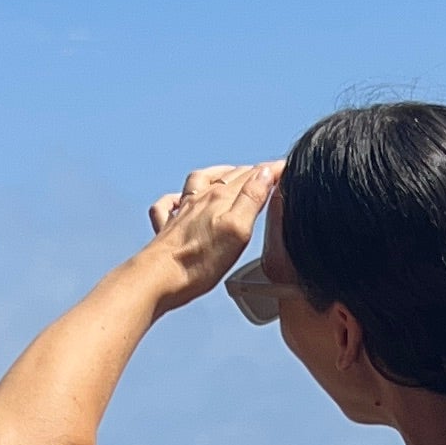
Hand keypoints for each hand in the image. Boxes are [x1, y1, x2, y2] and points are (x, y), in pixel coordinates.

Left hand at [143, 160, 280, 307]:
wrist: (159, 278)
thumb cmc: (198, 261)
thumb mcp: (238, 230)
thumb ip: (252, 199)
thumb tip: (264, 173)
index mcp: (220, 198)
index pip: (251, 176)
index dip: (271, 170)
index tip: (286, 167)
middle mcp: (200, 200)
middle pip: (229, 176)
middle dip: (251, 171)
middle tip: (266, 171)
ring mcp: (182, 213)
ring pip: (199, 182)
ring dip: (216, 174)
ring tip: (228, 173)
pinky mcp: (167, 229)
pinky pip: (168, 205)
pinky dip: (175, 198)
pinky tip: (178, 200)